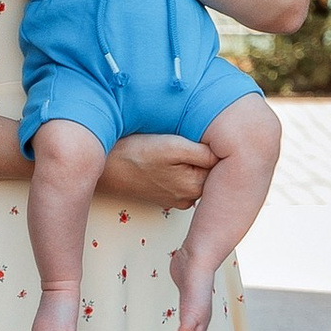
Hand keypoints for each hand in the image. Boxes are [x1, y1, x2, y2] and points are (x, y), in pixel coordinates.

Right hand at [99, 131, 219, 211]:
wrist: (105, 167)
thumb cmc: (135, 154)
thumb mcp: (172, 146)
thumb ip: (203, 153)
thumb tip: (225, 154)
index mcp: (195, 186)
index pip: (221, 165)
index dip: (217, 146)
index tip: (209, 133)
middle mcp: (189, 197)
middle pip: (211, 170)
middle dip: (207, 153)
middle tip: (193, 135)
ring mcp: (178, 197)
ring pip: (198, 173)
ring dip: (194, 159)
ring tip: (178, 144)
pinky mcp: (167, 193)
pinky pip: (184, 177)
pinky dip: (182, 166)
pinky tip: (169, 156)